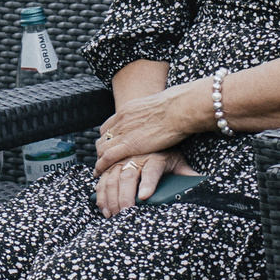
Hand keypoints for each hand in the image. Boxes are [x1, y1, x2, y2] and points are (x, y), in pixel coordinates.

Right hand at [94, 151, 197, 217]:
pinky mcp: (111, 166)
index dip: (148, 183)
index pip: (153, 170)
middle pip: (129, 176)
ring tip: (115, 215)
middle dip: (125, 196)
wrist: (151, 133)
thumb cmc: (166, 154)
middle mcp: (137, 158)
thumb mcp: (179, 162)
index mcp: (156, 158)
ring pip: (113, 179)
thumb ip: (187, 175)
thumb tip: (203, 184)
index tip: (145, 196)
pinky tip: (105, 209)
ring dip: (112, 198)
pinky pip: (102, 181)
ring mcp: (122, 161)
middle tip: (126, 213)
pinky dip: (101, 196)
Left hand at [95, 78, 210, 171]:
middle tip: (103, 159)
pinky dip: (101, 165)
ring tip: (100, 169)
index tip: (109, 145)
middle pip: (103, 136)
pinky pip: (108, 157)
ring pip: (102, 147)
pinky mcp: (129, 144)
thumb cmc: (178, 106)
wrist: (180, 108)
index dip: (107, 137)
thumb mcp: (158, 106)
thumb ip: (153, 113)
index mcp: (129, 109)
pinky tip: (99, 173)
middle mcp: (122, 119)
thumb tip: (162, 116)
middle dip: (101, 148)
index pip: (110, 125)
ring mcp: (124, 131)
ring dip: (99, 159)